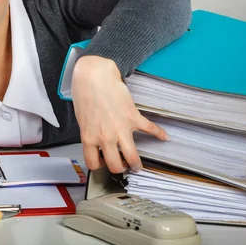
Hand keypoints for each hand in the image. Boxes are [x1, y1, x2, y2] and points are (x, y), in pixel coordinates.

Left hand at [71, 56, 168, 173]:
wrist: (94, 76)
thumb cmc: (84, 94)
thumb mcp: (81, 119)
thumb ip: (89, 133)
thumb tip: (96, 142)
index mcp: (89, 137)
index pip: (93, 163)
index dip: (98, 166)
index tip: (103, 163)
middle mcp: (105, 137)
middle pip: (115, 165)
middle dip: (120, 168)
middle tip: (123, 166)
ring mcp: (120, 128)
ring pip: (132, 156)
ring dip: (136, 163)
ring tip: (137, 164)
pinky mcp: (132, 117)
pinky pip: (149, 129)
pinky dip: (159, 133)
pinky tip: (164, 137)